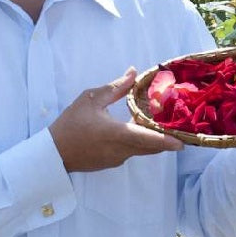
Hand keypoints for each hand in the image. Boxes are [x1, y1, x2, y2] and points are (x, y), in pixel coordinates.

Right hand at [50, 69, 186, 171]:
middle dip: (165, 138)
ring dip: (150, 139)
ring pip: (142, 150)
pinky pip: (131, 152)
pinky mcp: (112, 163)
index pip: (150, 139)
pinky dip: (138, 143)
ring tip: (156, 123)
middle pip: (151, 146)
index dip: (168, 141)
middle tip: (176, 126)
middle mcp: (122, 150)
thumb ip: (115, 88)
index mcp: (118, 134)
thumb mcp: (91, 100)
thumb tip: (133, 72)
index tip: (184, 142)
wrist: (52, 153)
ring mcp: (117, 159)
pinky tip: (134, 130)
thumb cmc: (70, 124)